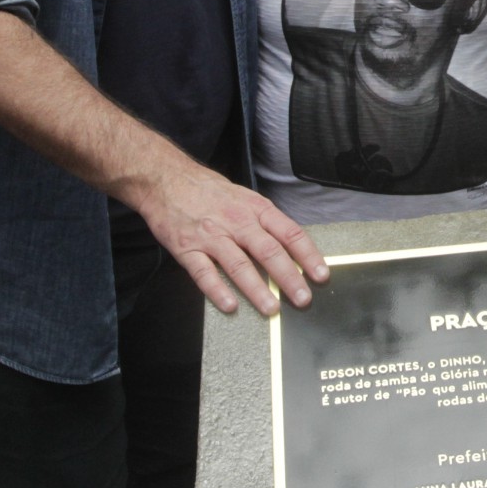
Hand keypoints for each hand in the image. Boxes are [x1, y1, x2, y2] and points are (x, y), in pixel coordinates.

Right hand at [131, 169, 328, 315]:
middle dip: (289, 278)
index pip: (290, 233)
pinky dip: (218, 290)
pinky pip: (204, 273)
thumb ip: (264, 221)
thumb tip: (290, 248)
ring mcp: (211, 235)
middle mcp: (236, 221)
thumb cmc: (208, 190)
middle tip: (303, 299)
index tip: (321, 275)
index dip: (308, 255)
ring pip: (239, 265)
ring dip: (257, 289)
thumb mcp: (244, 197)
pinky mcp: (187, 248)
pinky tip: (230, 305)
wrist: (165, 178)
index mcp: (255, 209)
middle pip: (269, 251)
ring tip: (271, 308)